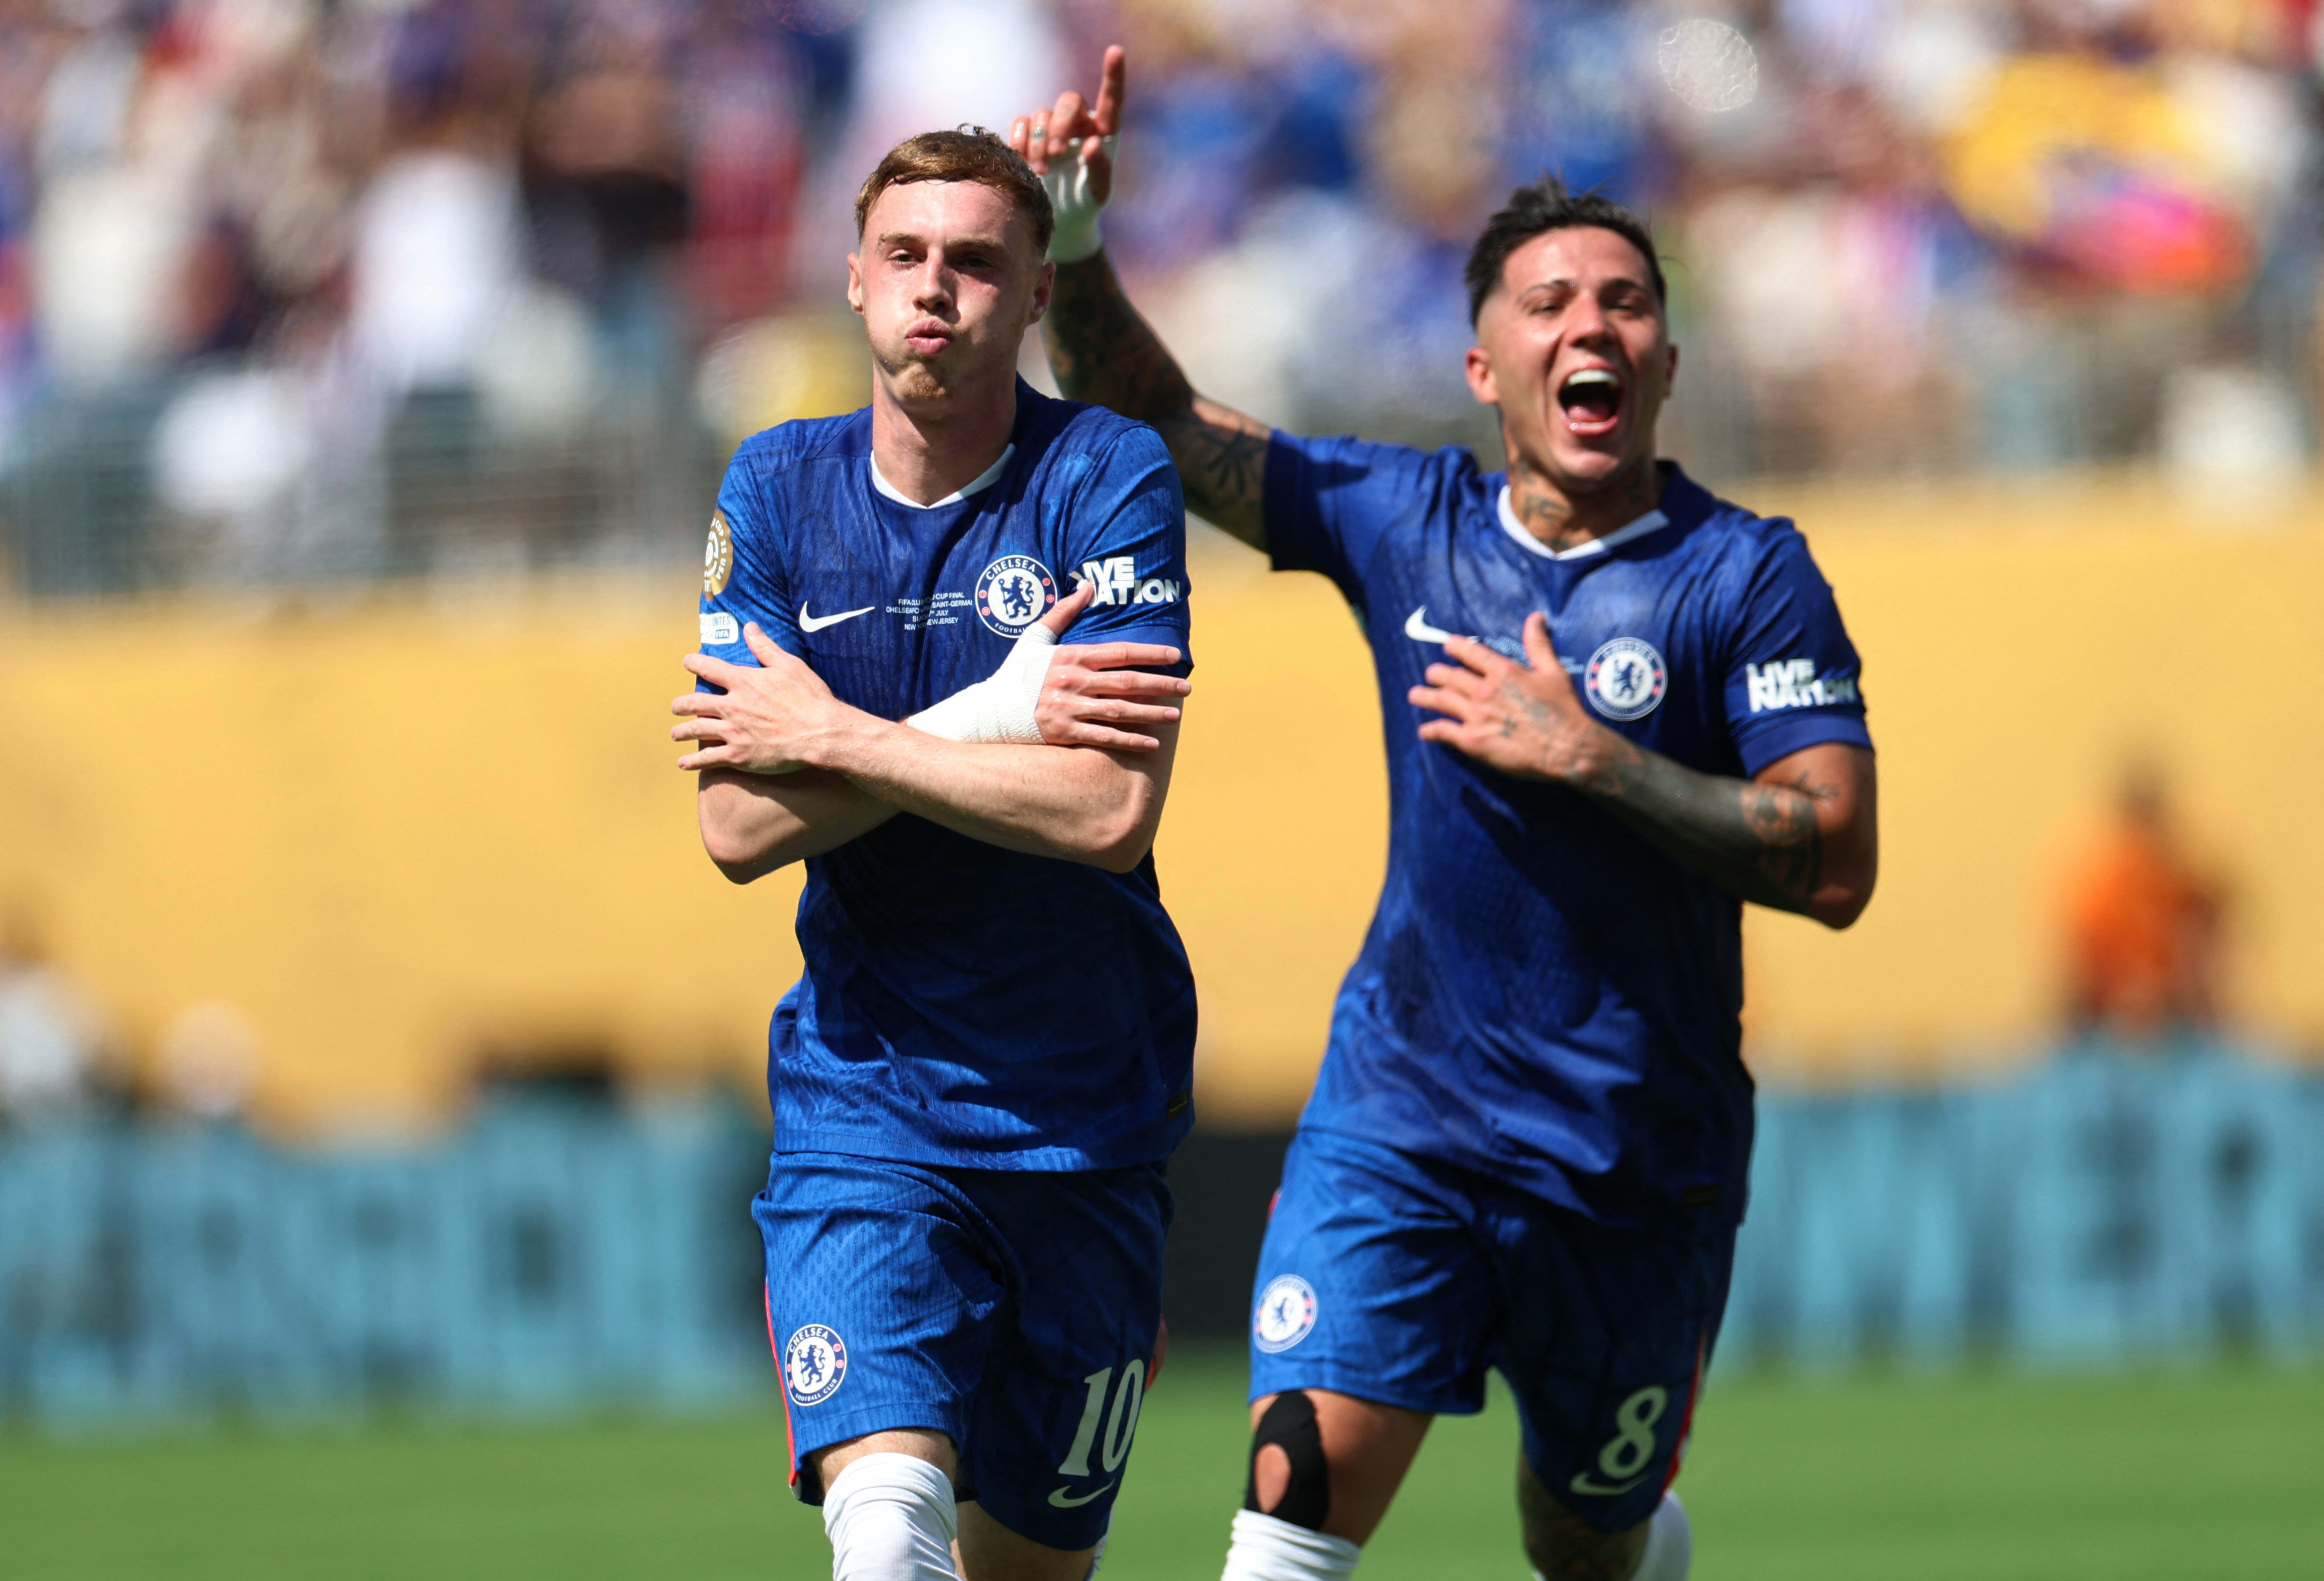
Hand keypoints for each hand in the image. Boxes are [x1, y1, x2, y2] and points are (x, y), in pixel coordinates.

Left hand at [672, 624, 854, 773]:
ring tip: (675, 734)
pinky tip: (683, 763)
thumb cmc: (808, 698)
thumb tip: (749, 627)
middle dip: (681, 705)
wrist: (820, 733)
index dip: (695, 663)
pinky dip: (693, 761)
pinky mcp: (738, 755)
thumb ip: (765, 647)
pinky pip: (709, 758)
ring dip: (682, 732)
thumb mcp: (789, 665)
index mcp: (743, 682)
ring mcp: (733, 731)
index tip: (687, 662)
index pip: (710, 668)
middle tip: (676, 707)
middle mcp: (732, 706)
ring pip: (697, 730)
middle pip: (695, 703)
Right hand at [1009, 44, 1123, 198]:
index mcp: (1102, 131)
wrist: (1059, 219)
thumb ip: (1100, 168)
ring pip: (1041, 115)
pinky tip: (1022, 159)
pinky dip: (1020, 139)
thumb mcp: (1098, 192)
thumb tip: (1092, 143)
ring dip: (1038, 142)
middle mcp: (1078, 123)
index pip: (1111, 99)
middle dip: (1059, 124)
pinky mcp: (1028, 136)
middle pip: (1068, 102)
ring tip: (1040, 171)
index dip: (1114, 74)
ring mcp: (1051, 127)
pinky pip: (1021, 123)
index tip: (1115, 51)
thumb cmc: (1086, 203)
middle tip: (1055, 153)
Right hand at [1030, 582, 1188, 751]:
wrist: (990, 711)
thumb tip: (1087, 584)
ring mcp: (1070, 709)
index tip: (1175, 656)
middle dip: (1161, 685)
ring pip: (1120, 711)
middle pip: (1127, 682)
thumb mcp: (1035, 638)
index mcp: (1071, 657)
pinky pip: (1104, 737)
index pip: (1119, 653)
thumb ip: (1063, 612)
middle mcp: (1073, 682)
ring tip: (1177, 715)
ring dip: (1151, 713)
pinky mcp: (1065, 733)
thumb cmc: (1017, 673)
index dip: (1150, 654)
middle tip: (1187, 688)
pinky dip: (1129, 740)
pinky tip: (1152, 743)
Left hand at [1408, 614, 1614, 784]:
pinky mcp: (1472, 740)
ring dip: (1426, 697)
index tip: (1447, 645)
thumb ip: (1538, 644)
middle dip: (1437, 673)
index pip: (1472, 653)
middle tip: (1430, 673)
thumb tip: (1536, 617)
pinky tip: (1424, 731)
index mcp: (1503, 671)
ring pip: (1442, 701)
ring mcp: (1475, 715)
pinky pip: (1444, 732)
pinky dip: (1432, 730)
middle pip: (1451, 677)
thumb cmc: (1563, 709)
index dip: (1457, 647)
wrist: (1566, 748)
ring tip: (1415, 695)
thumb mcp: (1553, 671)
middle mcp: (1484, 690)